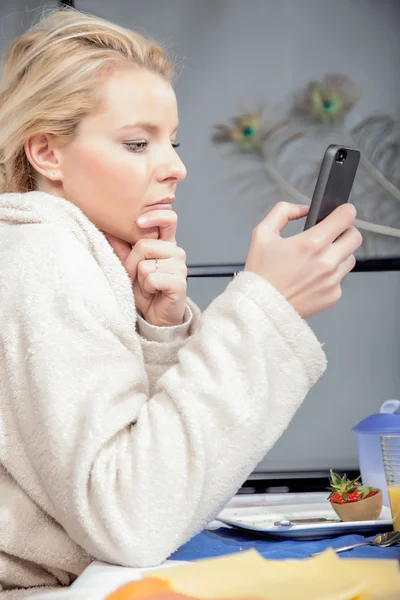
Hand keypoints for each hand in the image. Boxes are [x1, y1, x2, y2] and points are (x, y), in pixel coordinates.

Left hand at [104, 210, 186, 326]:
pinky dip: (147, 288)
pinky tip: (154, 292)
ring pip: (145, 264)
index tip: (139, 222)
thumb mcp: (129, 265)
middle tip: (137, 276)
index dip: (154, 215)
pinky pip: (152, 278)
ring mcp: (180, 267)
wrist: (156, 315)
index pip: (169, 219)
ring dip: (140, 278)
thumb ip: (121, 245)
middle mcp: (176, 252)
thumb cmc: (145, 290)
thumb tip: (107, 227)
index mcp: (166, 243)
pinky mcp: (179, 282)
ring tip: (147, 285)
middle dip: (132, 263)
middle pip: (144, 245)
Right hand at [244, 202, 362, 318]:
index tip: (341, 213)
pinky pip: (340, 279)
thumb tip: (303, 208)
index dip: (344, 211)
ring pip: (350, 258)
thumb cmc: (260, 274)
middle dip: (345, 232)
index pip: (346, 216)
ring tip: (317, 260)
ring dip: (339, 255)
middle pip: (355, 237)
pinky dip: (330, 276)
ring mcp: (332, 280)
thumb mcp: (262, 234)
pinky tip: (312, 278)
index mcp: (312, 243)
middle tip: (331, 236)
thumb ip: (283, 212)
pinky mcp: (333, 296)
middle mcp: (326, 262)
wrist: (260, 308)